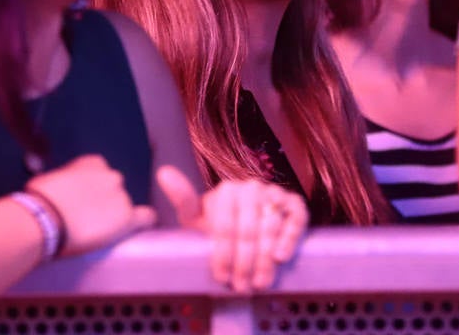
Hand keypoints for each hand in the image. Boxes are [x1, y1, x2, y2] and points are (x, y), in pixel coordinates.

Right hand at [26, 155, 156, 256]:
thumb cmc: (39, 200)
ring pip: (125, 206)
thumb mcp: (50, 179)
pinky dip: (143, 222)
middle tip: (87, 218)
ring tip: (98, 232)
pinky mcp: (127, 218)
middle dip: (104, 201)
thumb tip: (60, 188)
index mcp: (93, 164)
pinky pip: (146, 218)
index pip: (100, 172)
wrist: (44, 219)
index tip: (83, 199)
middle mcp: (111, 176)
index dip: (92, 187)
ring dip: (114, 216)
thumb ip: (64, 180)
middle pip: (114, 189)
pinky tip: (138, 229)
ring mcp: (121, 197)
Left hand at [156, 166, 306, 291]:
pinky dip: (289, 238)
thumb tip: (163, 172)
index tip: (221, 278)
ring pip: (270, 226)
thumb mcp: (196, 219)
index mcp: (226, 190)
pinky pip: (295, 219)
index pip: (225, 225)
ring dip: (265, 258)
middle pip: (248, 229)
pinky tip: (281, 257)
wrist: (246, 232)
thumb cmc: (218, 230)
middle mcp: (251, 187)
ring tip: (259, 282)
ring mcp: (274, 194)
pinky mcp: (294, 204)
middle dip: (244, 262)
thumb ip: (183, 199)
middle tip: (241, 286)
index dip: (222, 254)